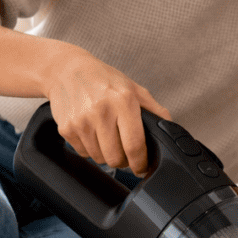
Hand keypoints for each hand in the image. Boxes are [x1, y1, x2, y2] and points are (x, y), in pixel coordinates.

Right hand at [45, 48, 169, 176]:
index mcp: (123, 101)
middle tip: (125, 153)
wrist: (66, 70)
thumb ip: (155, 110)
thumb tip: (170, 130)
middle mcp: (101, 111)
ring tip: (108, 139)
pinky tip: (93, 134)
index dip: (140, 163)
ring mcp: (82, 121)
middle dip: (124, 161)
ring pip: (99, 159)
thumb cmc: (103, 79)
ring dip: (107, 155)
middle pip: (116, 158)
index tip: (142, 167)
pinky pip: (84, 153)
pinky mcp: (66, 128)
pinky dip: (91, 149)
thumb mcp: (134, 89)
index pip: (135, 145)